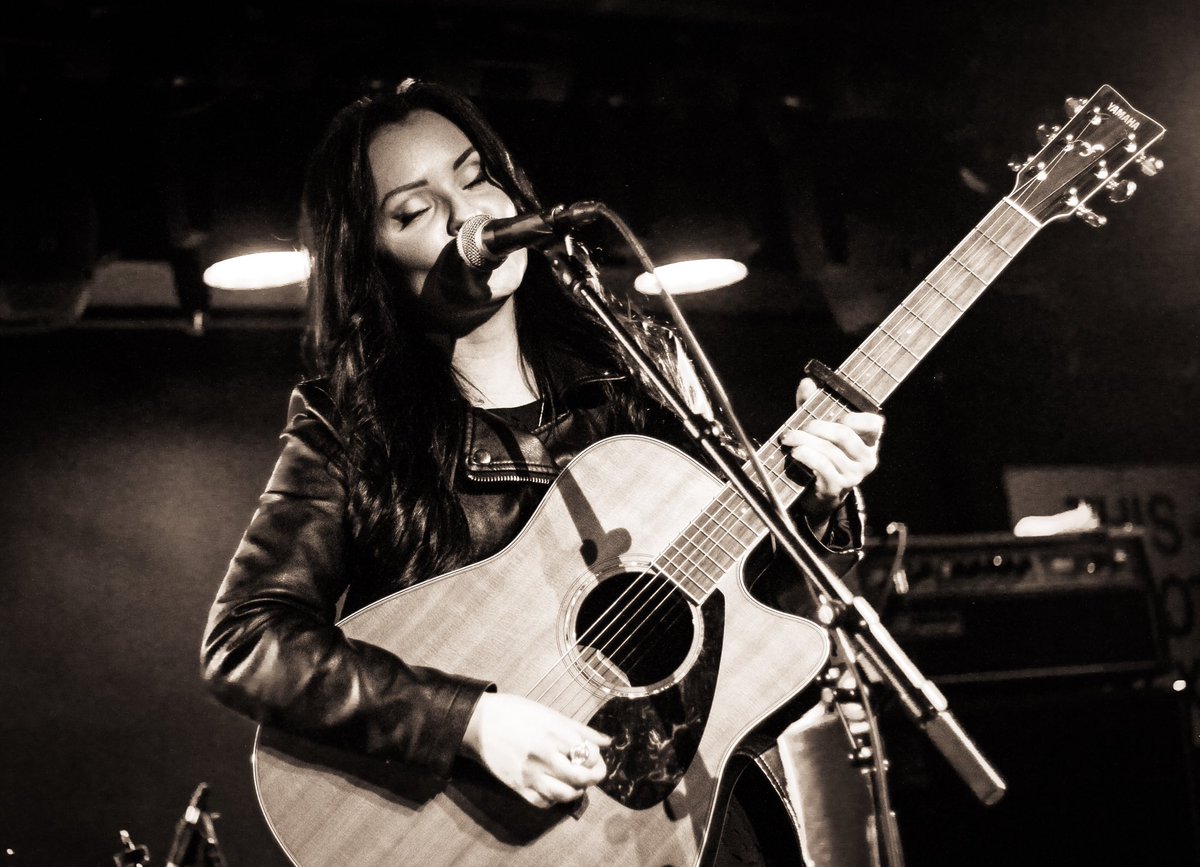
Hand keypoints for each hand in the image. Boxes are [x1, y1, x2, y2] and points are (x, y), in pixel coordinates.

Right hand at [461, 692, 610, 807]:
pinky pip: (543, 802)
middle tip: (593, 773)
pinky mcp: (518, 786)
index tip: (594, 755)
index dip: (597, 758)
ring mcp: (530, 773)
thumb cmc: (516, 712)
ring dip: (576, 791)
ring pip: (564, 794)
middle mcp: (544, 755)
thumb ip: (580, 729)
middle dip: (593, 777)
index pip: (589, 755)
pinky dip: (555, 799)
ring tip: (575, 782)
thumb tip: (606, 741)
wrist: (480, 722)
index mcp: (554, 734)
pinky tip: (556, 788)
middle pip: (581, 777)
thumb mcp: (550, 714)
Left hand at [781, 378, 883, 521]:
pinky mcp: (837, 487)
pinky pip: (822, 467)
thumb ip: (814, 405)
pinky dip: (807, 456)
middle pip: (844, 435)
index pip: (874, 424)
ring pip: (830, 452)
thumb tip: (806, 382)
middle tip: (802, 425)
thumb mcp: (819, 428)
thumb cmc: (822, 453)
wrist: (818, 492)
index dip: (856, 417)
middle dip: (819, 427)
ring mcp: (854, 475)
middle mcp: (866, 458)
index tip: (838, 415)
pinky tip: (795, 452)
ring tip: (789, 438)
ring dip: (806, 441)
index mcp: (869, 440)